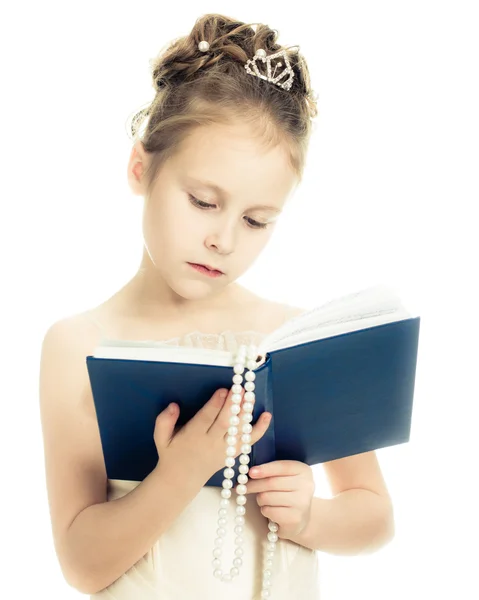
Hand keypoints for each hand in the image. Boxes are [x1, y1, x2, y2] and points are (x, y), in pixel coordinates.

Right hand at [153, 388, 272, 482]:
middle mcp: (210, 443)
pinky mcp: (233, 454)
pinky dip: (259, 430)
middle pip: (224, 423)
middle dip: (233, 406)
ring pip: (238, 431)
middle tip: (240, 389)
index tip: (223, 390)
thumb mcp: (161, 438)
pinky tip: (266, 415)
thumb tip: (174, 405)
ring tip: (251, 396)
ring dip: (246, 413)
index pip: (206, 419)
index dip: (215, 405)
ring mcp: (224, 450)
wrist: (181, 480)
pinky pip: (249, 442)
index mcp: (192, 437)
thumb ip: (164, 421)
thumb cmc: (171, 454)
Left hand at [235, 460, 314, 539]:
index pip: (282, 467)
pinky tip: (270, 511)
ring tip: (264, 500)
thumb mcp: (284, 477)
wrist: (299, 518)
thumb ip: (271, 471)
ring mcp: (302, 503)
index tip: (250, 472)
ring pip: (267, 497)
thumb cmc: (286, 493)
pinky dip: (264, 510)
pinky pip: (269, 511)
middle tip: (241, 487)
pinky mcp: (294, 519)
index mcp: (304, 470)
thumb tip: (249, 471)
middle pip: (271, 483)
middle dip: (254, 485)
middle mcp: (306, 485)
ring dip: (260, 499)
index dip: (265, 469)